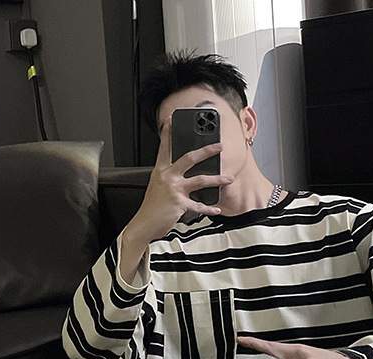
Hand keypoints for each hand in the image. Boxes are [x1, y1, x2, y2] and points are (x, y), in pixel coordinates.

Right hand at [126, 117, 233, 246]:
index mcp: (161, 171)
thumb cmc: (152, 207)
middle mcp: (167, 177)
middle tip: (219, 147)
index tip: (172, 120)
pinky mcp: (179, 203)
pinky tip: (217, 209)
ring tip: (228, 178)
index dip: (168, 133)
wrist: (144, 224)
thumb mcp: (157, 186)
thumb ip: (169, 177)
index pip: (165, 148)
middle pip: (189, 158)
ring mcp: (173, 189)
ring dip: (217, 179)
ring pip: (200, 180)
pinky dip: (209, 208)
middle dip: (206, 151)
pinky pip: (199, 205)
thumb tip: (185, 173)